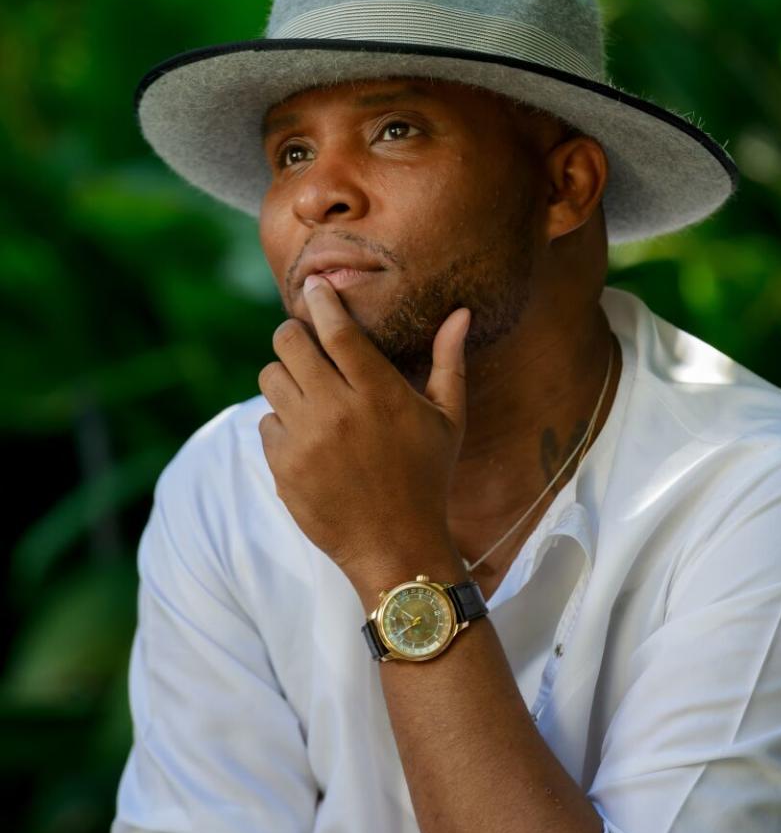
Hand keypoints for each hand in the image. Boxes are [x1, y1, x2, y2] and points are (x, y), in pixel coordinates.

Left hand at [257, 275, 471, 590]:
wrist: (396, 546)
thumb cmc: (427, 477)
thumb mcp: (448, 419)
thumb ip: (449, 362)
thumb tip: (461, 313)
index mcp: (379, 393)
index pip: (336, 328)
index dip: (320, 300)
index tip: (314, 286)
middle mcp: (338, 411)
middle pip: (288, 343)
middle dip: (293, 334)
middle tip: (304, 340)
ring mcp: (306, 440)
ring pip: (271, 378)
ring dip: (286, 377)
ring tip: (307, 390)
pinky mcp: (283, 467)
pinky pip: (266, 422)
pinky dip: (282, 423)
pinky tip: (307, 437)